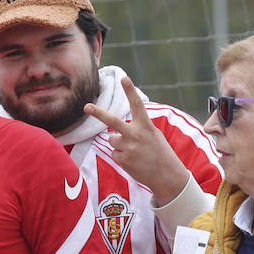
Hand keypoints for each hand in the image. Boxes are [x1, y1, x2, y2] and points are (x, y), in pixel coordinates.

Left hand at [83, 76, 190, 205]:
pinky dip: (121, 156)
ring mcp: (129, 148)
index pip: (137, 104)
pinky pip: (114, 153)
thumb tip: (114, 130)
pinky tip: (133, 160)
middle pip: (112, 121)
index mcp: (146, 126)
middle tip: (86, 107)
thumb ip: (137, 127)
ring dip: (119, 144)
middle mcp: (136, 135)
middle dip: (98, 113)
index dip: (130, 90)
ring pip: (112, 139)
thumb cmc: (159, 152)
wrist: (167, 175)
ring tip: (133, 151)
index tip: (124, 78)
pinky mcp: (123, 160)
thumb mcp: (153, 134)